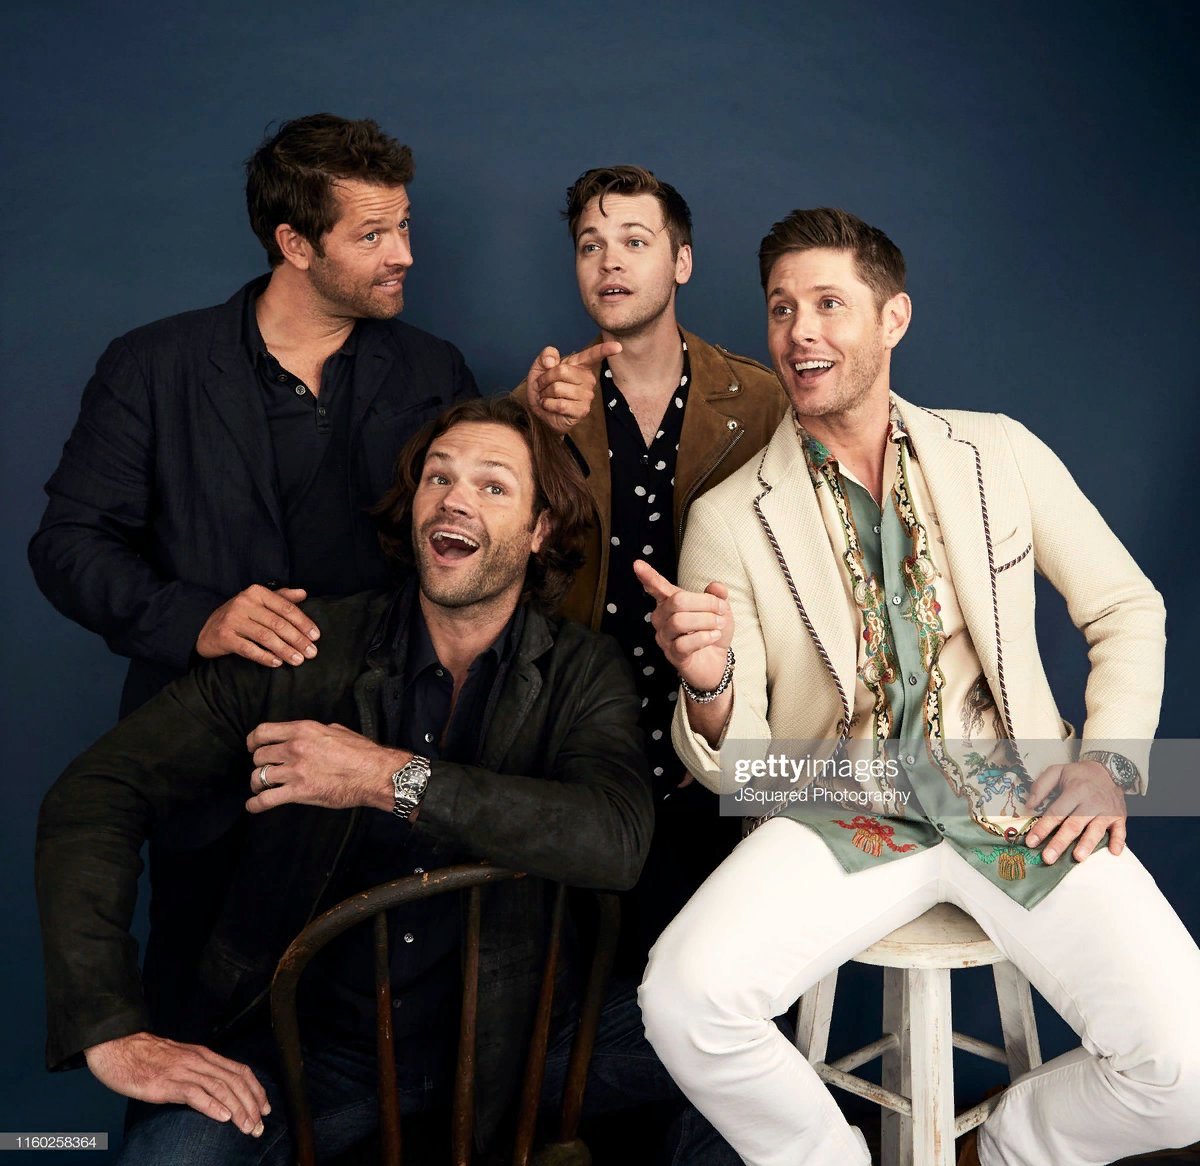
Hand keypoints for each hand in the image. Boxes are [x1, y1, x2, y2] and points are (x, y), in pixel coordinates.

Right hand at [85, 1032, 268, 1135]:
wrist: (119, 1047)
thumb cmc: (147, 1057)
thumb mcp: (180, 1062)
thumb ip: (198, 1073)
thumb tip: (215, 1093)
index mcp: (204, 1055)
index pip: (240, 1070)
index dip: (256, 1090)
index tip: (265, 1107)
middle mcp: (199, 1060)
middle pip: (235, 1081)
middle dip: (251, 1105)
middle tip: (259, 1126)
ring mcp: (184, 1071)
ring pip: (220, 1088)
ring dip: (238, 1109)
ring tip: (247, 1126)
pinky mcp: (166, 1083)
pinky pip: (195, 1093)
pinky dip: (212, 1105)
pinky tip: (223, 1117)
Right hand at [196, 585, 319, 667]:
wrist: (206, 629)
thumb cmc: (241, 616)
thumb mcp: (259, 602)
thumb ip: (282, 597)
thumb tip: (304, 593)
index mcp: (256, 592)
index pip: (286, 608)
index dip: (303, 623)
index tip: (316, 636)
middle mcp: (244, 603)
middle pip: (278, 624)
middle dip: (297, 639)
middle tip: (312, 653)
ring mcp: (232, 620)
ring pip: (266, 637)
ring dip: (285, 650)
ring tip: (299, 660)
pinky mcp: (224, 636)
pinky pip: (249, 649)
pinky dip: (265, 657)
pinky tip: (277, 663)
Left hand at [245, 720, 407, 813]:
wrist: (374, 773)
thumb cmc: (361, 752)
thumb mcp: (336, 730)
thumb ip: (316, 732)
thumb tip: (308, 735)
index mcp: (303, 730)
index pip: (263, 732)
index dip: (253, 741)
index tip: (253, 747)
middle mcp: (294, 748)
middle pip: (259, 756)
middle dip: (260, 764)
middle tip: (265, 770)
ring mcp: (295, 771)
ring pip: (259, 776)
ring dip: (257, 783)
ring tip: (261, 787)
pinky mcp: (299, 792)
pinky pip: (267, 800)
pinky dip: (255, 804)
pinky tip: (253, 806)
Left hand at [524, 341, 621, 432]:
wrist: (538, 410)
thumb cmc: (542, 387)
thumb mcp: (539, 366)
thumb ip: (546, 356)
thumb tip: (551, 362)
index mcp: (580, 365)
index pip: (594, 355)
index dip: (605, 349)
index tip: (618, 346)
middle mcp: (587, 378)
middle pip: (561, 371)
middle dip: (545, 379)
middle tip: (543, 386)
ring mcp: (587, 395)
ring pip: (558, 388)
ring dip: (546, 393)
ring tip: (547, 397)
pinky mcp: (583, 410)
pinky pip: (560, 404)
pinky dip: (549, 405)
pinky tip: (550, 406)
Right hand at [633, 559, 731, 690]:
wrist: (717, 662)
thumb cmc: (712, 632)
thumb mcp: (720, 610)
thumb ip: (717, 596)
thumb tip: (717, 586)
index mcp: (670, 602)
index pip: (657, 587)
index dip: (648, 576)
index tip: (637, 564)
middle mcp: (662, 618)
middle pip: (677, 601)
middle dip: (705, 603)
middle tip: (721, 610)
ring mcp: (665, 637)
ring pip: (680, 621)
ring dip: (706, 621)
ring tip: (719, 625)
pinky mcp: (673, 655)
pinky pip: (684, 643)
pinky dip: (704, 638)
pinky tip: (713, 637)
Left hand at [1024, 760, 1125, 863]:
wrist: (1109, 770)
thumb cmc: (1078, 775)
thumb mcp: (1056, 772)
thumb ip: (1040, 787)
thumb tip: (1029, 806)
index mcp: (1074, 791)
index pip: (1056, 813)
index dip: (1042, 828)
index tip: (1030, 842)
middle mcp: (1091, 802)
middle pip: (1074, 825)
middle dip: (1060, 842)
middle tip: (1048, 858)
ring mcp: (1107, 811)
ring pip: (1096, 830)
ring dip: (1087, 844)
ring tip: (1078, 858)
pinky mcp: (1120, 817)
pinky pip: (1121, 830)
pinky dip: (1119, 841)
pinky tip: (1114, 852)